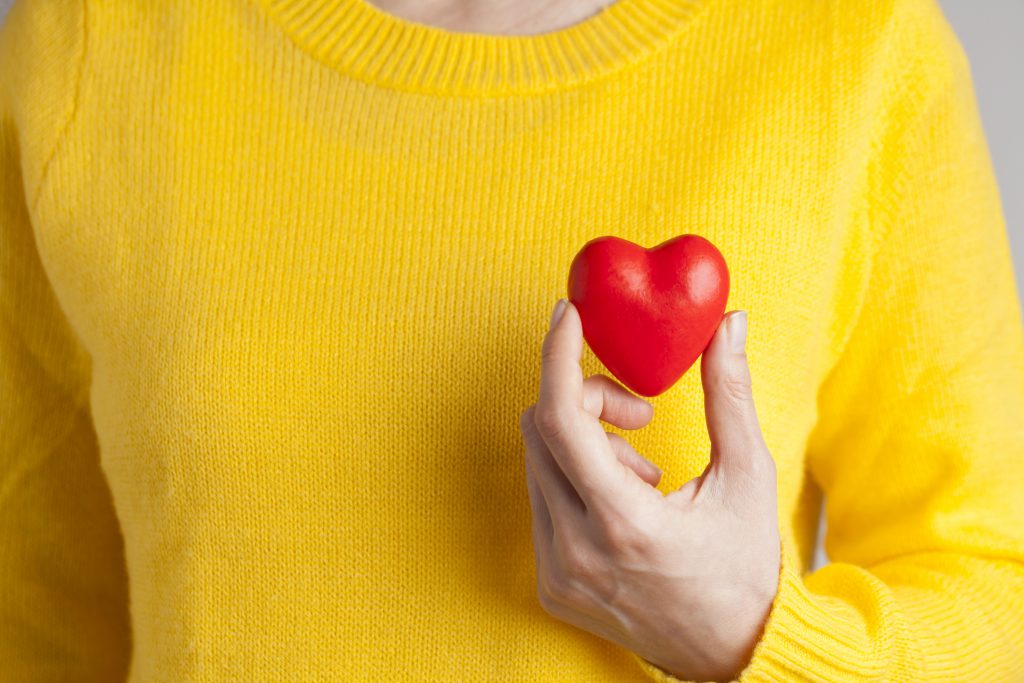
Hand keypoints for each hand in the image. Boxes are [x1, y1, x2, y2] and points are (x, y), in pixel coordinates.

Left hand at [518, 300, 780, 681]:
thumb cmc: (746, 567)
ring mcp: (557, 572)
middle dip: (585, 398)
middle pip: (542, 430)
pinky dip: (572, 480)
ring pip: (536, 463)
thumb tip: (730, 324)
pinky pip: (539, 500)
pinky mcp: (550, 585)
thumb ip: (730, 395)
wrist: (734, 654)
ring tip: (641, 471)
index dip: (559, 357)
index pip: (563, 419)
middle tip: (639, 410)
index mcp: (626, 524)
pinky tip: (621, 500)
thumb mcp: (748, 478)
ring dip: (581, 442)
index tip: (568, 316)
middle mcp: (577, 551)